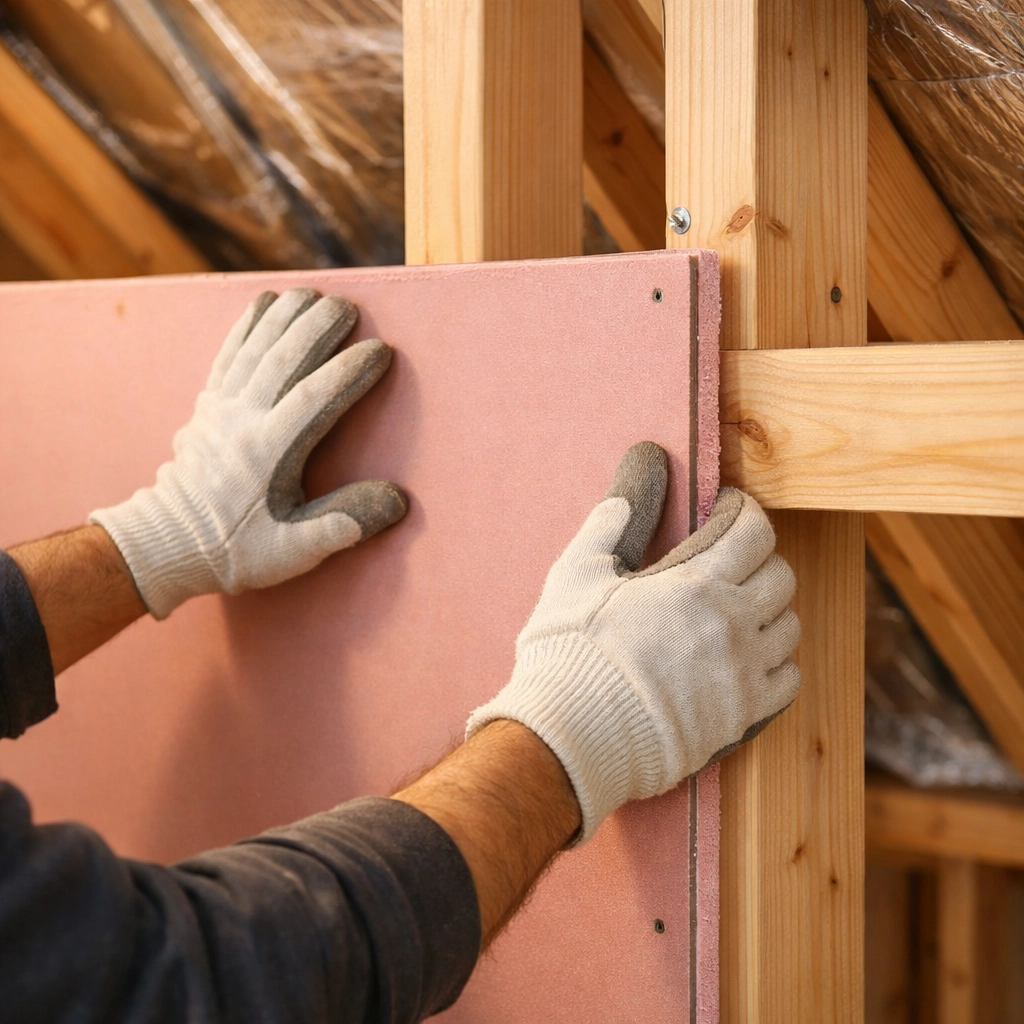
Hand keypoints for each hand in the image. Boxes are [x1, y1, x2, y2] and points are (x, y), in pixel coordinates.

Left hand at [91, 289, 406, 618]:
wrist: (169, 542)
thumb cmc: (237, 549)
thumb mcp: (294, 552)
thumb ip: (342, 525)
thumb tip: (396, 500)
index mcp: (269, 453)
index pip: (314, 400)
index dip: (349, 372)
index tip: (380, 350)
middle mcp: (242, 421)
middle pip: (283, 360)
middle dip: (317, 327)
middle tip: (349, 306)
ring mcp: (220, 407)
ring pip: (256, 348)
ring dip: (287, 316)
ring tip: (316, 293)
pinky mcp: (208, 402)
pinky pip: (230, 352)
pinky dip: (249, 323)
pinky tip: (267, 300)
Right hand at [466, 442, 799, 842]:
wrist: (575, 734)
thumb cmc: (570, 652)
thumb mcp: (575, 574)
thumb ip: (605, 528)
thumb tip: (622, 498)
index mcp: (695, 584)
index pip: (753, 532)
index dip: (746, 512)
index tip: (731, 510)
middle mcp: (731, 625)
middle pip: (780, 576)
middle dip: (760, 559)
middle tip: (733, 561)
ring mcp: (742, 673)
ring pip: (790, 628)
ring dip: (770, 612)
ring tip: (741, 611)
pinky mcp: (742, 717)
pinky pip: (788, 680)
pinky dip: (778, 664)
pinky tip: (750, 660)